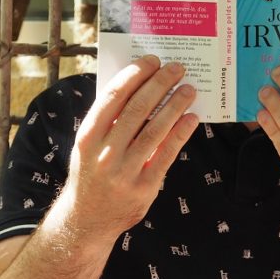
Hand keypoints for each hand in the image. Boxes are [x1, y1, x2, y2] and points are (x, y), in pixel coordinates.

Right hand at [62, 56, 198, 240]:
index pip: (113, 96)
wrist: (88, 218)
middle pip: (137, 109)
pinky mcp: (144, 187)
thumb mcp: (89, 144)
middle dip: (160, 84)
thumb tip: (138, 84)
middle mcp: (104, 152)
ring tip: (188, 89)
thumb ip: (108, 119)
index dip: (134, 74)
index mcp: (88, 135)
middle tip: (177, 68)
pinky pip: (167, 154)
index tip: (151, 60)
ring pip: (155, 129)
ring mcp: (125, 171)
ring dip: (175, 105)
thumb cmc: (91, 171)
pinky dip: (181, 132)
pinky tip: (191, 118)